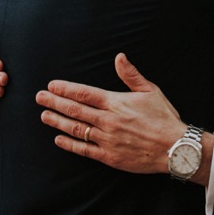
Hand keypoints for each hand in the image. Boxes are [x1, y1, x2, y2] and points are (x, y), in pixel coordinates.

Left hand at [37, 53, 186, 175]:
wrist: (174, 148)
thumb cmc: (164, 117)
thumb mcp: (150, 90)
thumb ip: (131, 75)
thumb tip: (119, 57)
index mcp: (116, 103)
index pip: (84, 94)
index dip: (65, 89)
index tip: (52, 85)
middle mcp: (108, 121)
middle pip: (75, 110)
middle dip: (55, 102)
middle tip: (39, 97)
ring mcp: (107, 140)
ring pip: (76, 129)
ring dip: (58, 121)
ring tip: (44, 115)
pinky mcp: (109, 156)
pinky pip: (84, 150)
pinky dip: (69, 144)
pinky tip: (58, 139)